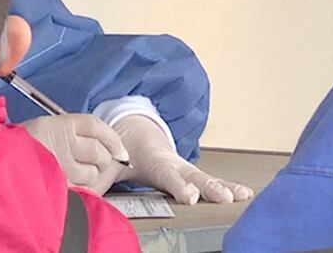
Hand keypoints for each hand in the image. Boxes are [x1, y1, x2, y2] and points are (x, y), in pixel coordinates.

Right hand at [22, 114, 129, 194]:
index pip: (96, 127)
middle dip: (102, 160)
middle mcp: (61, 140)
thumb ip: (71, 134)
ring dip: (89, 176)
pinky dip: (81, 188)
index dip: (112, 138)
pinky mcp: (57, 182)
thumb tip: (108, 148)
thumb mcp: (44, 129)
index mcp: (58, 124)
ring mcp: (59, 162)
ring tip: (73, 174)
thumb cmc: (21, 146)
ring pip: (92, 172)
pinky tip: (70, 184)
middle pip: (99, 151)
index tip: (120, 150)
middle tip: (93, 164)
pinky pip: (82, 188)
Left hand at [114, 115, 253, 204]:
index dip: (178, 186)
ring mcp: (186, 168)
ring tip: (240, 196)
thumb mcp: (111, 164)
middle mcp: (175, 163)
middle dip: (210, 187)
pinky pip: (213, 180)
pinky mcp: (193, 174)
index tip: (190, 197)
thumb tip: (88, 193)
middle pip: (194, 176)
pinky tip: (245, 193)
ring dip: (224, 186)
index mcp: (155, 161)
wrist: (137, 133)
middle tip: (223, 198)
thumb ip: (101, 177)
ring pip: (207, 177)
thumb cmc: (126, 152)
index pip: (167, 175)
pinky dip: (229, 185)